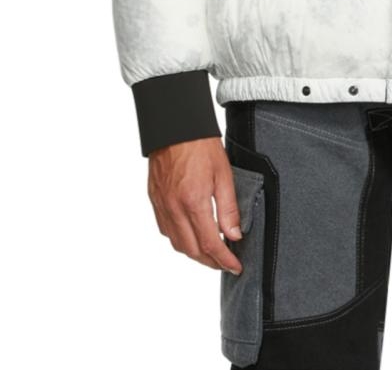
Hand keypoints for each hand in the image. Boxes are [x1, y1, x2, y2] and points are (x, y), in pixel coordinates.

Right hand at [147, 137, 244, 273]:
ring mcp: (162, 205)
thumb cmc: (200, 145)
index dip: (224, 260)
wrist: (175, 126)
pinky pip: (165, 230)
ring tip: (211, 252)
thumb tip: (234, 235)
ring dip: (194, 253)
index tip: (235, 267)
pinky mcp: (155, 200)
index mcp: (193, 201)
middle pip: (192, 250)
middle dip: (210, 262)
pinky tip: (191, 235)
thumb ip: (229, 208)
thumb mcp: (224, 173)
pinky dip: (179, 240)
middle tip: (226, 262)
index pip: (210, 243)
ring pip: (176, 244)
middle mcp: (174, 208)